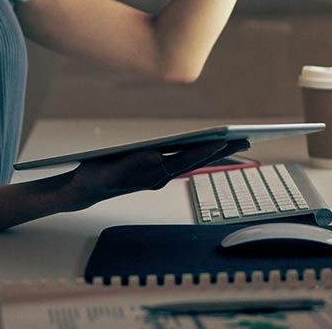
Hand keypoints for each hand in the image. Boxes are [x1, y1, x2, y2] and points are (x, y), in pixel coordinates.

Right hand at [60, 139, 249, 210]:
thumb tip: (157, 156)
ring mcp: (157, 173)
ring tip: (234, 141)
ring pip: (191, 160)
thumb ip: (132, 165)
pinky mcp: (152, 170)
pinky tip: (205, 146)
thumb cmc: (96, 178)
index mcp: (153, 174)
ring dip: (213, 151)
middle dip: (222, 149)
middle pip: (196, 160)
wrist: (84, 190)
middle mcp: (160, 174)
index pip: (187, 158)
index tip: (227, 139)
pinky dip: (197, 152)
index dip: (207, 149)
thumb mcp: (110, 171)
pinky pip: (180, 160)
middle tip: (247, 140)